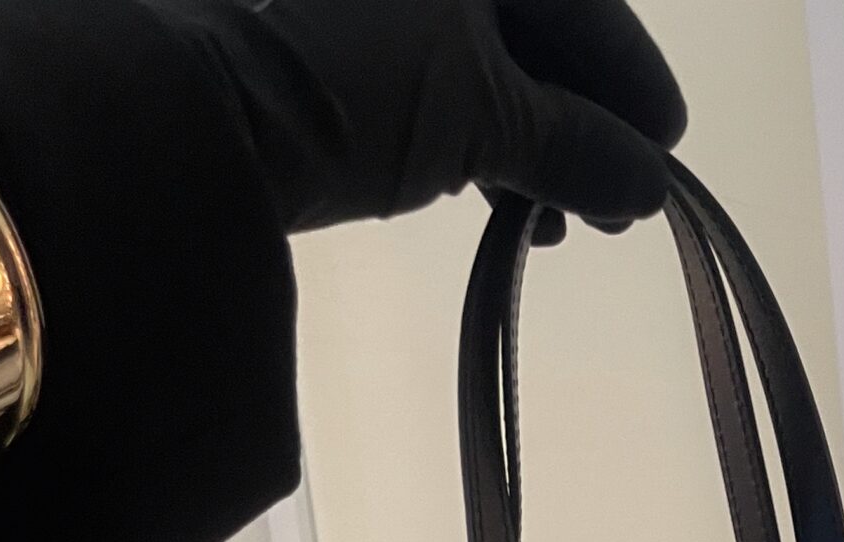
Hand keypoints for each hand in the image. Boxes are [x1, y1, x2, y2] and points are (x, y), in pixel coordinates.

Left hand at [148, 0, 685, 234]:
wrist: (180, 111)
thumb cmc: (349, 85)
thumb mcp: (483, 120)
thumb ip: (578, 146)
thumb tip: (647, 185)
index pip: (578, 0)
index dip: (628, 80)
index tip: (663, 154)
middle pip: (520, 20)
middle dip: (571, 115)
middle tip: (607, 207)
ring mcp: (347, 3)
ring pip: (465, 43)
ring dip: (516, 129)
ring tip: (542, 219)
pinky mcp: (299, 27)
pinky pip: (408, 57)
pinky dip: (453, 117)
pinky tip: (476, 184)